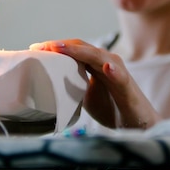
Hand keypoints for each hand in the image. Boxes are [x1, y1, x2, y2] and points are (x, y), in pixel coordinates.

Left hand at [30, 39, 161, 128]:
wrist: (136, 124)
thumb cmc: (111, 106)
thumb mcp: (84, 94)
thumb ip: (70, 84)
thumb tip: (45, 83)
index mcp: (95, 63)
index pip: (72, 50)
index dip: (54, 47)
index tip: (33, 48)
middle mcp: (106, 61)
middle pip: (81, 48)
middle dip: (60, 46)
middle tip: (40, 47)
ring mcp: (118, 71)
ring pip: (97, 56)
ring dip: (79, 52)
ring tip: (59, 48)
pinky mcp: (127, 86)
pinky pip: (120, 76)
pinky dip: (114, 70)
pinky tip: (106, 68)